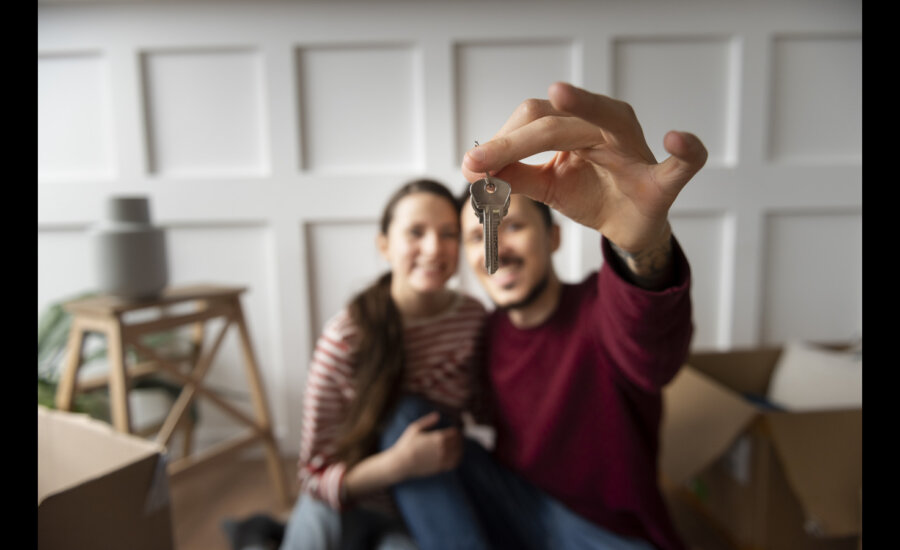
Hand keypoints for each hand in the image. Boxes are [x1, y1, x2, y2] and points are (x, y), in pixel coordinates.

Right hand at [389, 411, 462, 479]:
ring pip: (458, 453)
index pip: (455, 433)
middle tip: (458, 438)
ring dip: (460, 449)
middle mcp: (442, 448)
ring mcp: (442, 459)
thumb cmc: (406, 444)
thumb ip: (427, 421)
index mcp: (437, 437)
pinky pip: (454, 463)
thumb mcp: (414, 428)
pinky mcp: (440, 468)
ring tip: (458, 447)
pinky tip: (455, 457)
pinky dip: (457, 459)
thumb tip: (437, 415)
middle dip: (459, 439)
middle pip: (458, 442)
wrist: (401, 463)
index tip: (454, 431)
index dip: (456, 431)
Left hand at [461, 82, 707, 253]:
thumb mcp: (547, 187)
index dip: (501, 141)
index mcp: (579, 125)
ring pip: (608, 120)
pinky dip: (685, 151)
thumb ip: (516, 176)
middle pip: (557, 121)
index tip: (470, 164)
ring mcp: (638, 150)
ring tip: (560, 95)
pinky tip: (677, 140)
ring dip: (584, 107)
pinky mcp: (663, 181)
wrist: (629, 226)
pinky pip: (683, 164)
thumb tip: (475, 169)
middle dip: (514, 140)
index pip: (535, 120)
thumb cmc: (591, 195)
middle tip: (478, 162)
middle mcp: (608, 126)